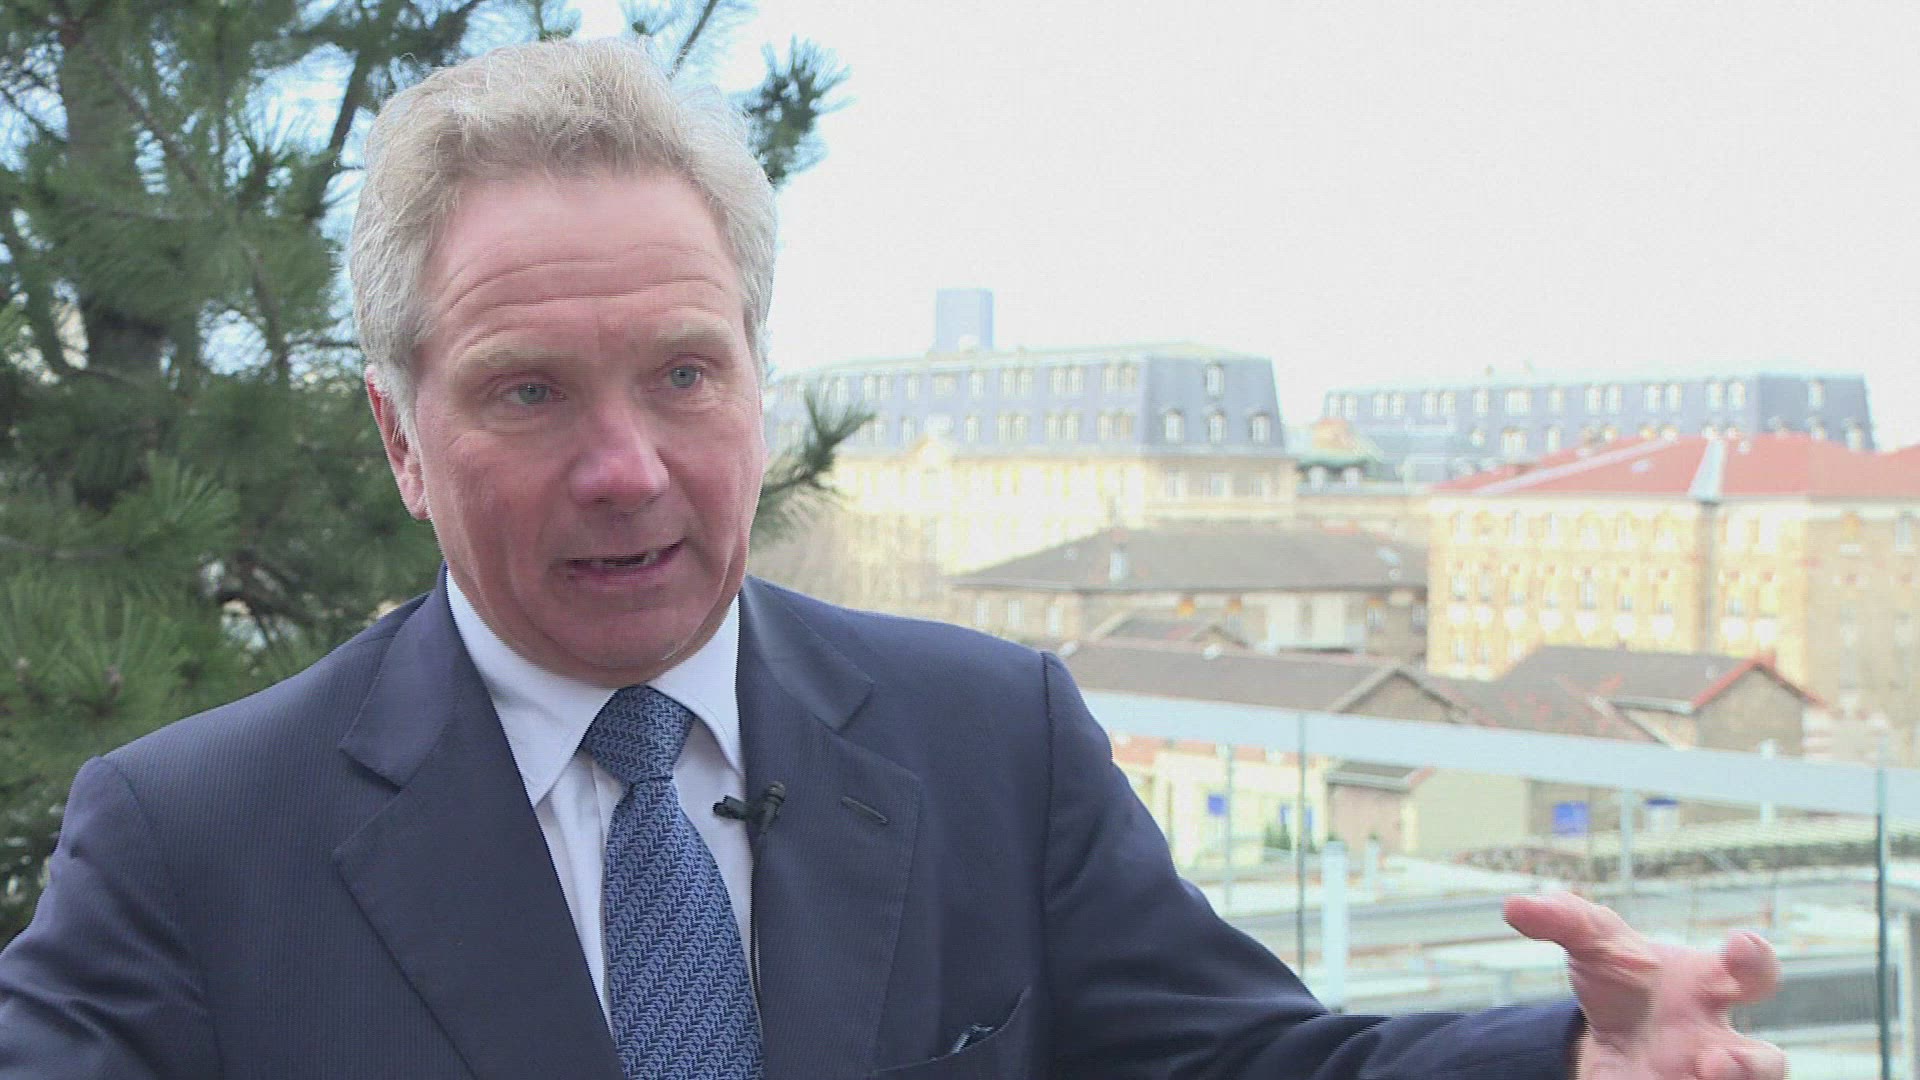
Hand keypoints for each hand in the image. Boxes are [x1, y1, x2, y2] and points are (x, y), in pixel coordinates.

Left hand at [1503, 892, 1786, 1079]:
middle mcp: (1716, 1040)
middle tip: (1716, 1060)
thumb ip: (1562, 920)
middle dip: (1753, 1065)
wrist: (1606, 1031)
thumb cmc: (1619, 978)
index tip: (1739, 943)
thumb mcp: (1590, 944)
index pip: (1753, 970)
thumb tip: (1514, 906)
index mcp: (1708, 986)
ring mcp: (1699, 1077)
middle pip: (1767, 1061)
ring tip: (1699, 1078)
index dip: (1754, 957)